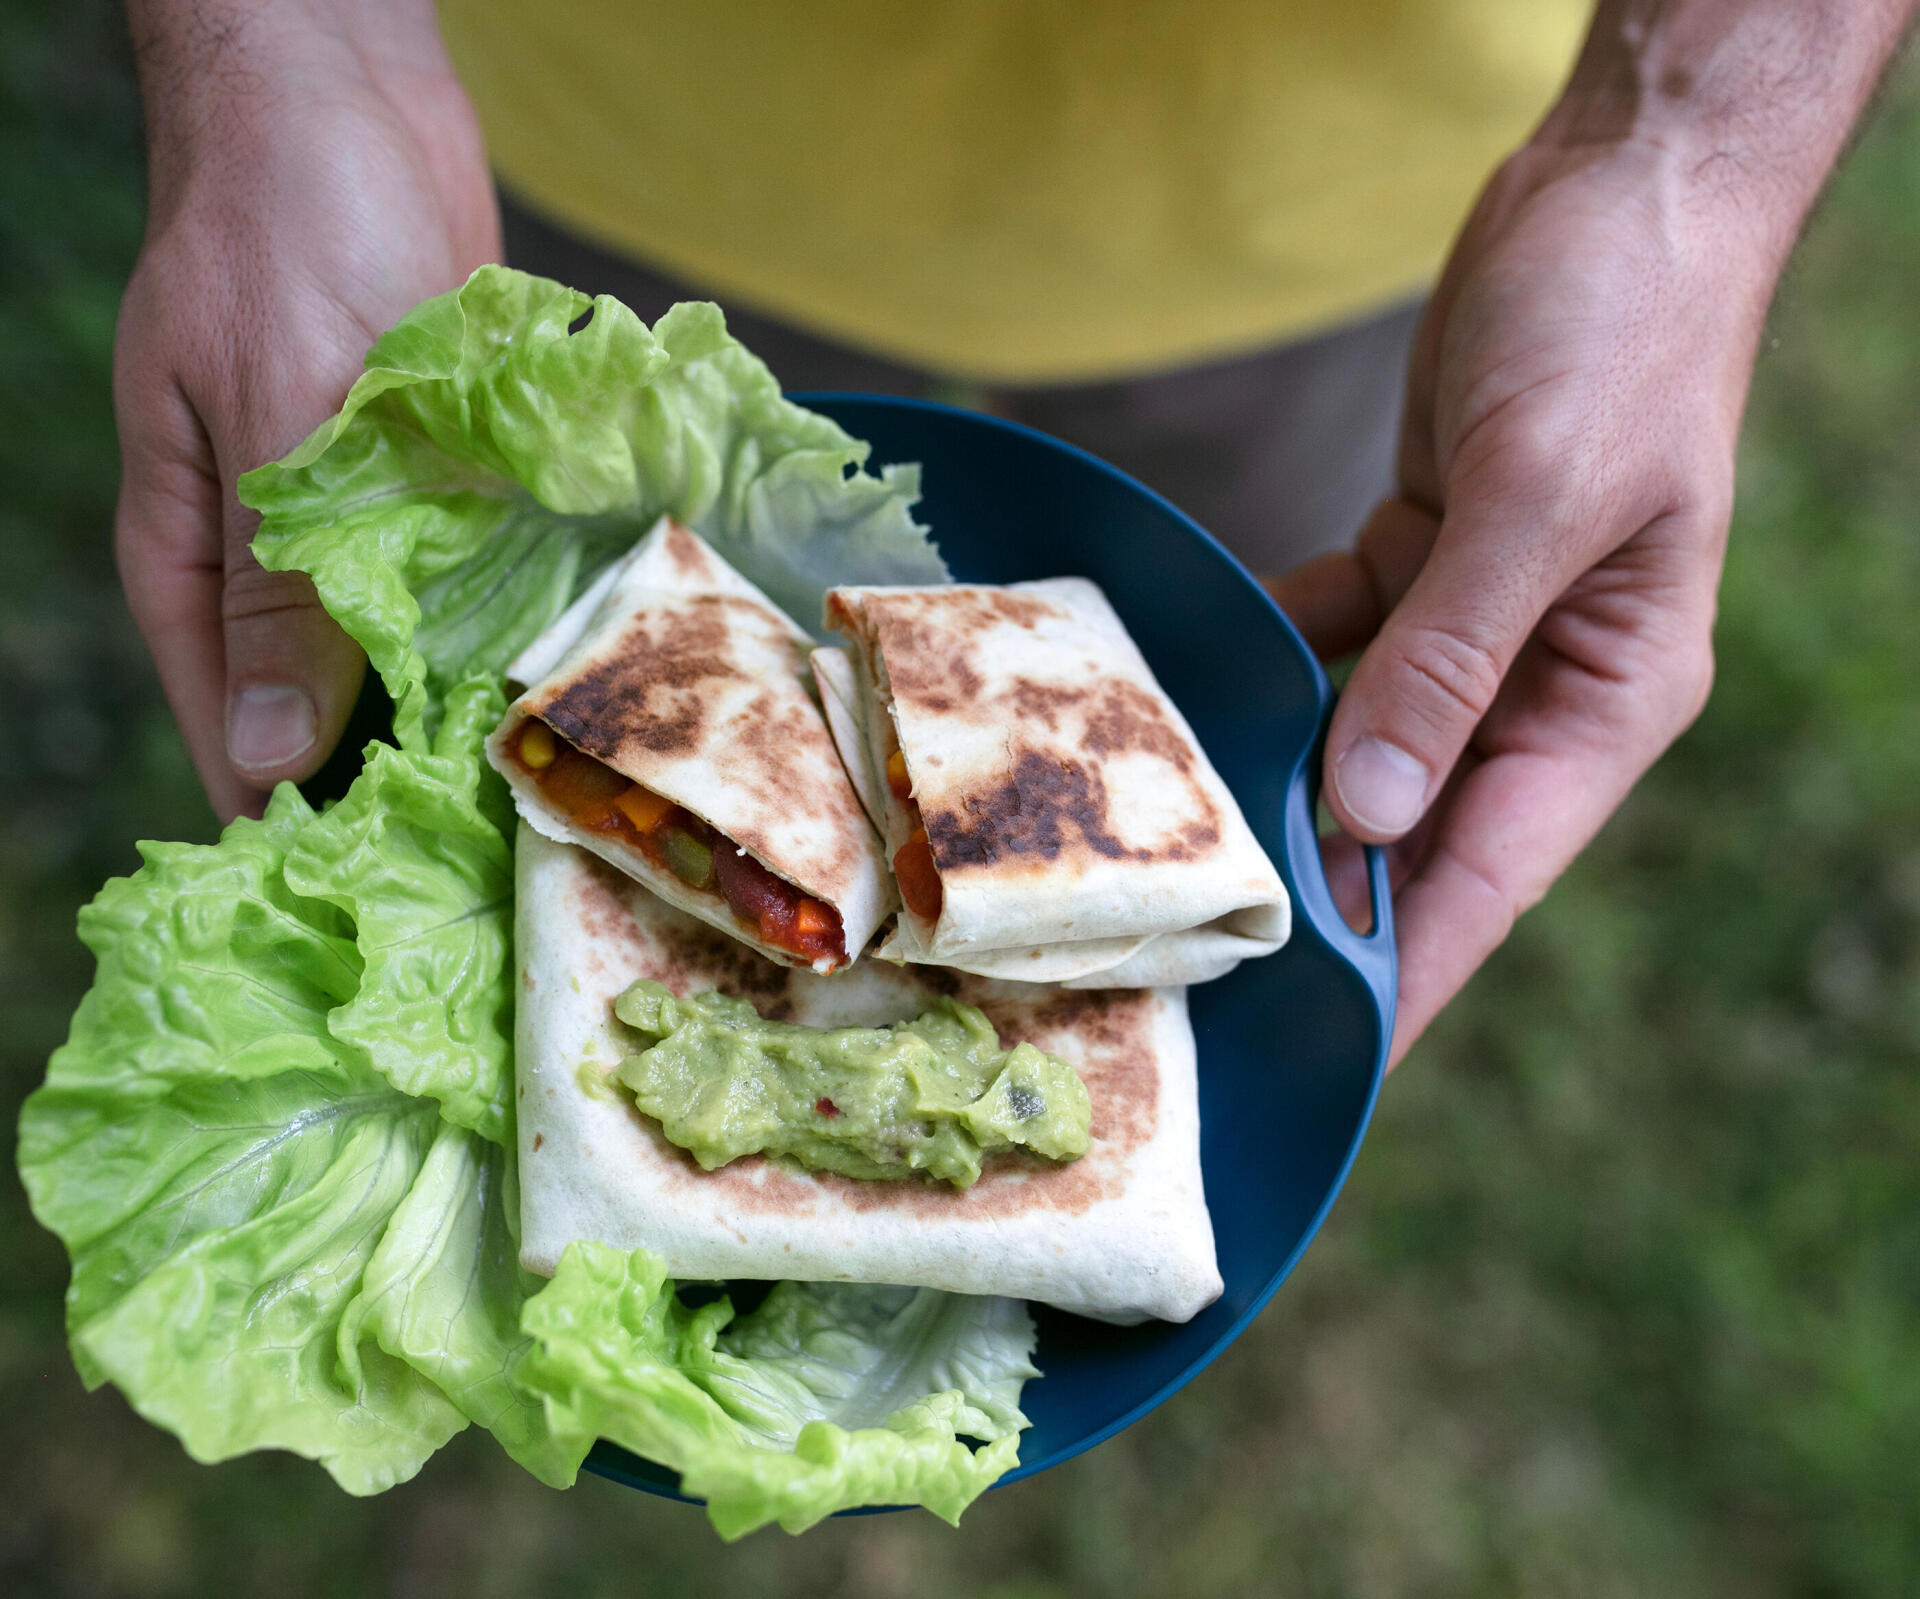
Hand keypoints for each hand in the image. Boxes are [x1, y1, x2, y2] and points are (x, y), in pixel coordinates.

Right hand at [115, 0, 498, 820]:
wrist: (349, 98)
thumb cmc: (286, 229)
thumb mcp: (277, 409)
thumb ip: (281, 582)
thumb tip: (264, 749)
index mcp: (197, 553)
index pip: (234, 728)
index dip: (299, 816)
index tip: (378, 901)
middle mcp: (282, 554)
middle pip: (331, 705)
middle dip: (401, 778)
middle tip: (494, 868)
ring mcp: (368, 518)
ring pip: (411, 651)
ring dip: (467, 711)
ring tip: (547, 800)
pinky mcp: (445, 478)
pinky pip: (471, 578)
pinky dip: (511, 624)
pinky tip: (573, 681)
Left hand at [1265, 0, 1911, 1064]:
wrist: (1615, 196)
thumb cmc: (1621, 339)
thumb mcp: (1542, 502)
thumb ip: (1453, 660)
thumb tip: (1374, 813)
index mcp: (1606, 700)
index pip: (1491, 874)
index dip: (1407, 973)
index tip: (1325, 1063)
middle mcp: (1540, 683)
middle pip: (1416, 828)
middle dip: (1323, 900)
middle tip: (1203, 978)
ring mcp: (1475, 625)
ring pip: (1362, 741)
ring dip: (1279, 787)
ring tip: (1176, 860)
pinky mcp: (1416, 560)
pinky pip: (1331, 641)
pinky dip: (1268, 667)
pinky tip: (1188, 697)